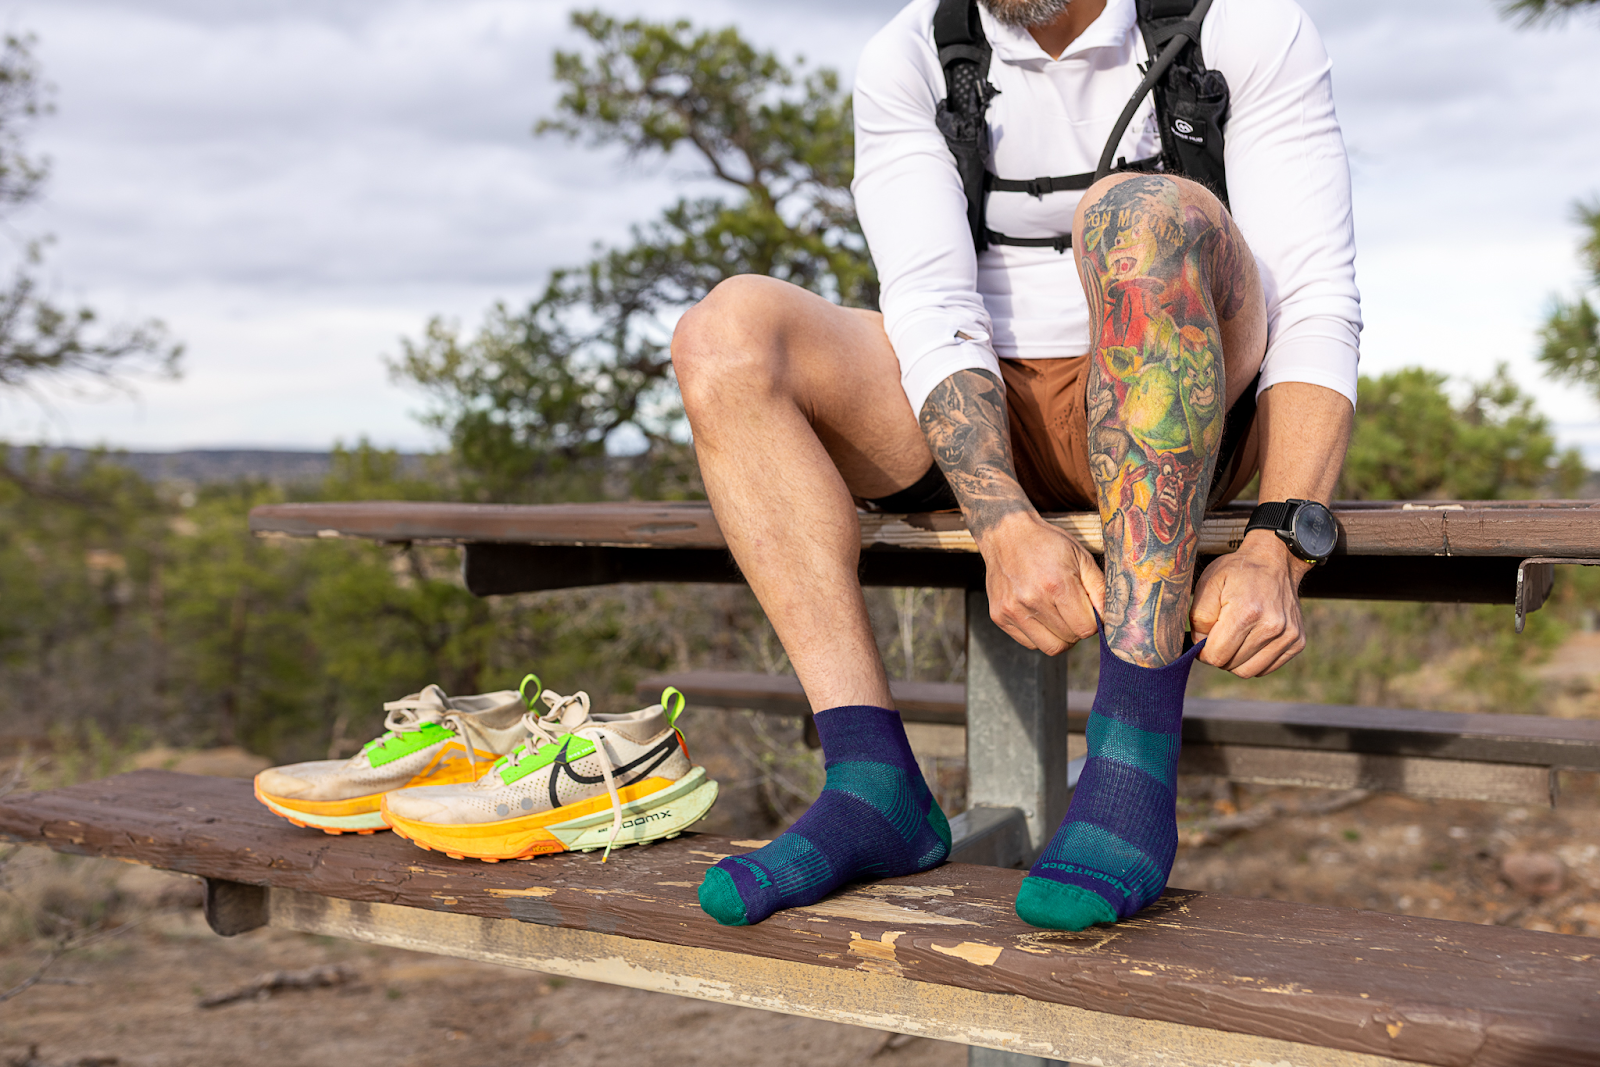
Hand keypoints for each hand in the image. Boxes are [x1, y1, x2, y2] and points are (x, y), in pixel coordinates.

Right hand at [978, 512, 1105, 654]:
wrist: (1006, 534)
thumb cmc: (1048, 544)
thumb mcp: (1081, 557)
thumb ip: (1099, 590)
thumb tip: (1109, 620)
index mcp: (1057, 584)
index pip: (1086, 628)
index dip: (1093, 622)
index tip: (1088, 609)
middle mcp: (1032, 600)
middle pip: (1069, 640)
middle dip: (1077, 629)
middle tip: (1074, 611)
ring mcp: (1013, 611)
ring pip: (1050, 647)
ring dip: (1060, 636)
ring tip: (1058, 615)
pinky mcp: (999, 617)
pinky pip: (1030, 643)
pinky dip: (1040, 635)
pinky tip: (1040, 614)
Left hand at [1190, 530, 1309, 675]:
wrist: (1275, 560)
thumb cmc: (1237, 572)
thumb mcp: (1208, 583)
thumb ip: (1198, 617)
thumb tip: (1199, 645)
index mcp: (1246, 612)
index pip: (1216, 655)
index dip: (1203, 651)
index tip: (1203, 638)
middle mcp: (1271, 626)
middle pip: (1232, 666)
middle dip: (1219, 655)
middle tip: (1218, 635)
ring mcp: (1288, 635)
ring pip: (1249, 671)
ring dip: (1236, 660)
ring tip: (1234, 637)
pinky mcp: (1297, 641)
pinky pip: (1266, 668)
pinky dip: (1253, 660)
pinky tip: (1250, 639)